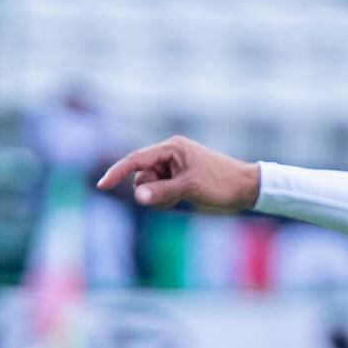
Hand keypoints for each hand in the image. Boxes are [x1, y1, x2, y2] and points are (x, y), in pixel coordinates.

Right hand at [96, 136, 260, 213]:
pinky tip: (182, 199)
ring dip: (158, 196)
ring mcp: (174, 165)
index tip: (102, 185)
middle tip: (172, 198)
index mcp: (172, 148)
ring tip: (180, 198)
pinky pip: (160, 189)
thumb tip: (136, 197)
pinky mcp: (179, 176)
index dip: (118, 172)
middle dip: (150, 190)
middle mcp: (171, 153)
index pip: (137, 159)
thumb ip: (161, 192)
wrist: (246, 187)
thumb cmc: (220, 184)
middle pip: (142, 175)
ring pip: (150, 185)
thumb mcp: (189, 188)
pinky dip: (165, 198)